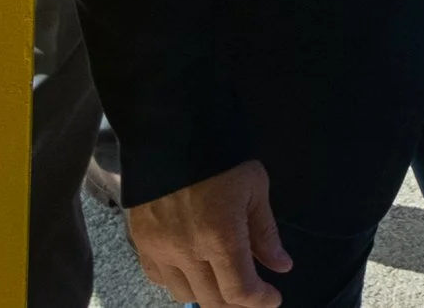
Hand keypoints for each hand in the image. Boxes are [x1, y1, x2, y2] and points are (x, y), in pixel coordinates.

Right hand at [126, 159, 290, 307]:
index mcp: (221, 238)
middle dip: (237, 303)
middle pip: (212, 301)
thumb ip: (265, 233)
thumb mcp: (255, 189)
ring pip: (184, 294)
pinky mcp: (141, 243)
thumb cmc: (223, 158)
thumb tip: (281, 266)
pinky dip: (178, 282)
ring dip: (207, 294)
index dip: (259, 301)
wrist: (172, 132)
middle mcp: (187, 252)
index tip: (272, 297)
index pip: (240, 292)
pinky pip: (158, 278)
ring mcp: (160, 250)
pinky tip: (192, 269)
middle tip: (252, 293)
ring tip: (223, 279)